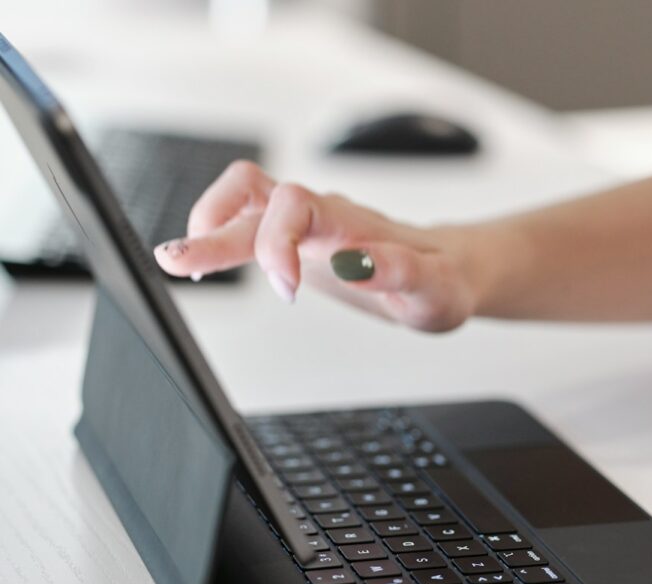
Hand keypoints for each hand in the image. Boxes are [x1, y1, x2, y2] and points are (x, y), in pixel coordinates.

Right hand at [153, 160, 481, 331]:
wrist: (447, 272)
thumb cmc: (442, 280)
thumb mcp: (435, 289)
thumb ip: (400, 272)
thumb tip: (355, 262)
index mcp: (355, 224)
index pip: (298, 204)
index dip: (279, 242)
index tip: (287, 291)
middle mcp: (324, 215)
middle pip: (255, 197)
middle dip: (213, 230)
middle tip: (177, 263)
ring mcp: (308, 225)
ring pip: (243, 201)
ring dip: (207, 226)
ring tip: (179, 261)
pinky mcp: (298, 241)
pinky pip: (248, 223)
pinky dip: (218, 239)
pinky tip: (205, 265)